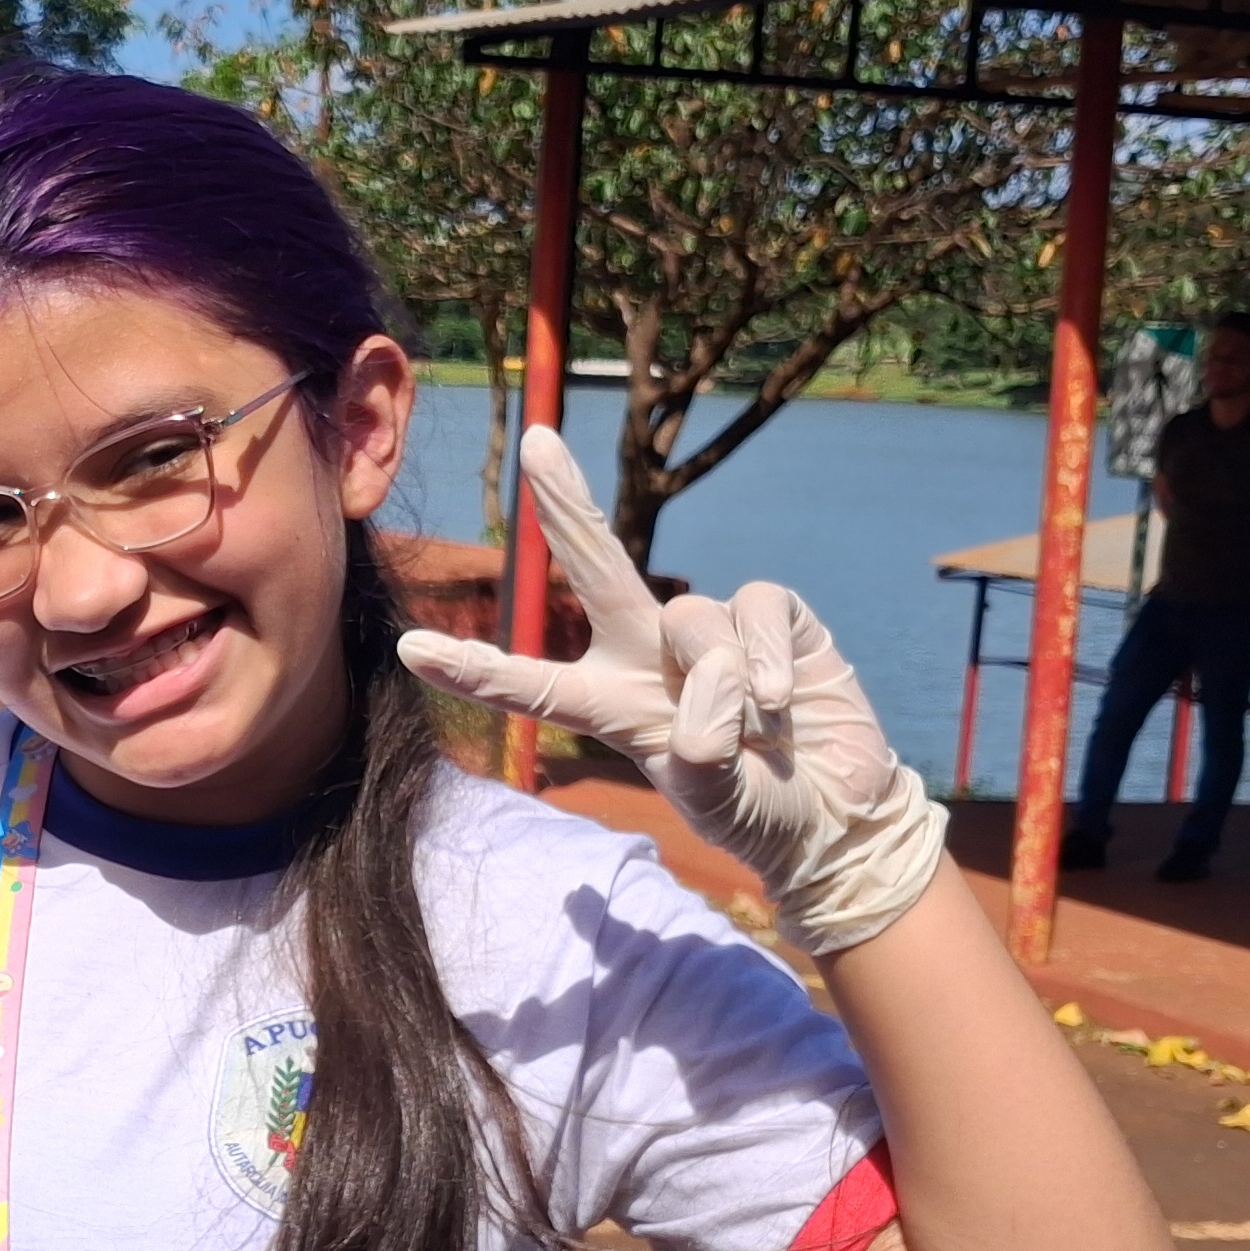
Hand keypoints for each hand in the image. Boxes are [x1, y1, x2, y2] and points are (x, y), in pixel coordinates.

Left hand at [396, 427, 945, 954]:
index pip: (533, 684)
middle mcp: (647, 654)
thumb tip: (709, 700)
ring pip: (692, 624)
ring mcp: (709, 629)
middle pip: (598, 567)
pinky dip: (767, 660)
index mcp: (610, 706)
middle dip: (566, 504)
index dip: (475, 669)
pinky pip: (754, 609)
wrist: (838, 811)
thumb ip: (704, 761)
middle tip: (536, 439)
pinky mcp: (769, 615)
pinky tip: (787, 701)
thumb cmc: (757, 810)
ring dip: (724, 688)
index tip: (411, 650)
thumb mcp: (718, 804)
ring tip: (760, 733)